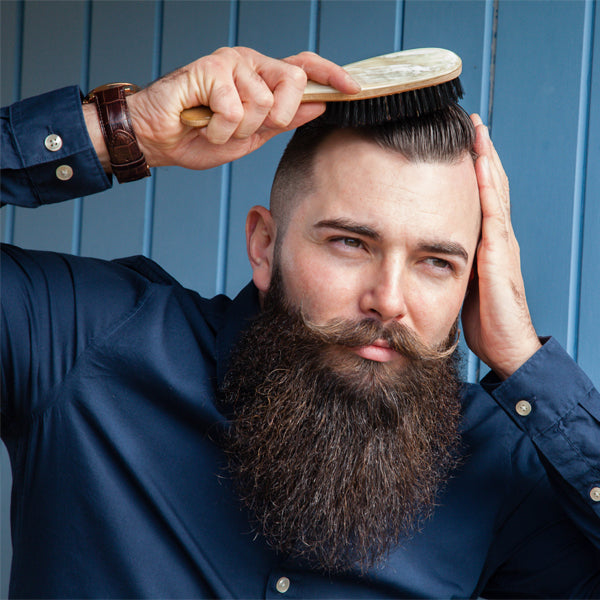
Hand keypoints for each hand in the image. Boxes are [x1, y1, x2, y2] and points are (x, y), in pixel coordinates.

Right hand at [121, 47, 358, 170]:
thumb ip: (284, 120)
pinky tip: (204, 123)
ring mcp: (230, 63)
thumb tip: (319, 105)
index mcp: (262, 78)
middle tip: (248, 128)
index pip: (304, 67)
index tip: (354, 89)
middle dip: (277, 117)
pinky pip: (236, 109)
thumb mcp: (252, 136)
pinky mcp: (210, 68)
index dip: (331, 75)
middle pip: (295, 81)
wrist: (159, 141)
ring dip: (240, 130)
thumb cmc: (200, 136)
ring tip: (217, 127)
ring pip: (264, 102)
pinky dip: (220, 129)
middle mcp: (250, 64)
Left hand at [461, 114, 540, 378]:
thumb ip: (449, 263)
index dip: (472, 169)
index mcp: (487, 242)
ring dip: (486, 158)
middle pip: (490, 184)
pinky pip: (492, 212)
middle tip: (470, 122)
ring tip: (477, 129)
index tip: (460, 143)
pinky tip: (480, 165)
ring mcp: (502, 242)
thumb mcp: (460, 284)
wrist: (506, 346)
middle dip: (481, 152)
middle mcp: (497, 236)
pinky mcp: (499, 254)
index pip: (481, 196)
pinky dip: (487, 186)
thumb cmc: (483, 319)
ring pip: (494, 190)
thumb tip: (424, 252)